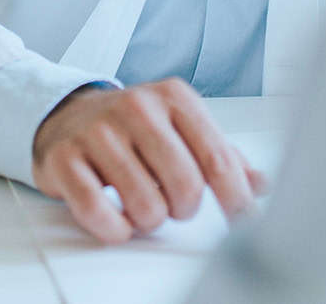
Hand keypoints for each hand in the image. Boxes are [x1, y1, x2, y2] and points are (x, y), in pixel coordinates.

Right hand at [32, 79, 268, 243]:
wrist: (69, 116)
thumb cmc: (135, 129)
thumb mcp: (183, 130)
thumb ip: (222, 156)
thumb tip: (260, 184)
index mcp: (174, 98)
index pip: (217, 159)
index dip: (235, 199)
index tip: (243, 221)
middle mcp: (137, 107)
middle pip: (185, 185)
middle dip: (185, 209)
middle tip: (175, 204)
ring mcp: (98, 130)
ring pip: (145, 205)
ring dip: (150, 220)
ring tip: (144, 206)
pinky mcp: (65, 157)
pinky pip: (97, 211)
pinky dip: (114, 228)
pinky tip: (118, 220)